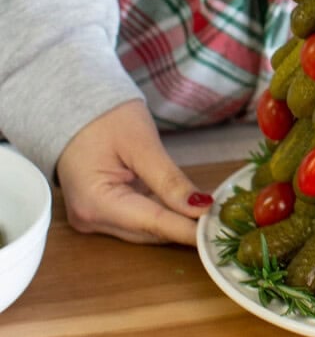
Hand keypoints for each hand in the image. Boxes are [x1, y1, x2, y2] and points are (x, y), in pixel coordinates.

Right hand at [56, 100, 212, 245]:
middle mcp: (91, 219)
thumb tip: (200, 207)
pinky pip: (138, 217)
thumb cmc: (103, 117)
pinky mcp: (102, 210)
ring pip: (145, 228)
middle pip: (148, 231)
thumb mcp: (141, 144)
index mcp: (95, 203)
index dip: (187, 229)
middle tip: (220, 219)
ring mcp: (94, 217)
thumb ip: (169, 180)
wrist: (73, 105)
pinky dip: (163, 211)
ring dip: (176, 219)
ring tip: (210, 211)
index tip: (216, 231)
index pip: (152, 223)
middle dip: (184, 225)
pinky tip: (186, 204)